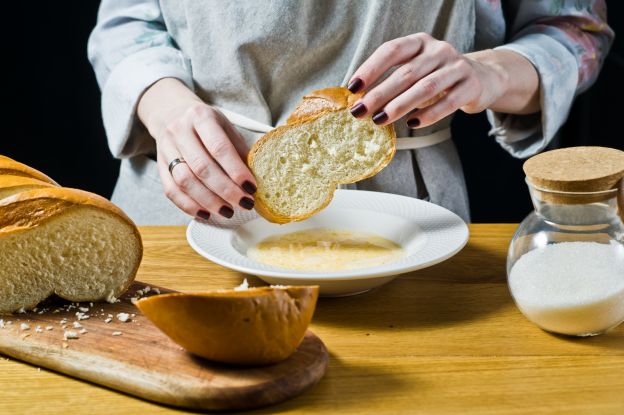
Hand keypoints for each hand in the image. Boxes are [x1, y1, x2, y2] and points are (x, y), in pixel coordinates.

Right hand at [138, 78, 256, 219]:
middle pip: (202, 167)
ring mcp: (166, 148)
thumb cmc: (207, 124)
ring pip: (185, 181)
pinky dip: (189, 206)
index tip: (251, 188)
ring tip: (227, 211)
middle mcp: (180, 130)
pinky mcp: (159, 165)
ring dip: (208, 201)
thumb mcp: (226, 127)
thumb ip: (239, 150)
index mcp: (201, 117)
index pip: (219, 148)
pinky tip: (206, 213)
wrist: (172, 113)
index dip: (236, 171)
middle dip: (226, 190)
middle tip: (243, 203)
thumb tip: (257, 179)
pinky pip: (171, 190)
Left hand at [347, 33, 538, 127]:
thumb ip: (392, 79)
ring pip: (425, 87)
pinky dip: (428, 115)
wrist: (481, 78)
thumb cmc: (437, 77)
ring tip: (380, 120)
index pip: (392, 50)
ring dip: (399, 105)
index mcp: (420, 42)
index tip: (353, 87)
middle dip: (379, 94)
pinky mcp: (471, 86)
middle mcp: (439, 50)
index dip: (371, 68)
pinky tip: (411, 124)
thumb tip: (360, 100)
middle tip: (360, 111)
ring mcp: (457, 67)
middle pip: (405, 73)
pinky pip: (448, 102)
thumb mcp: (416, 69)